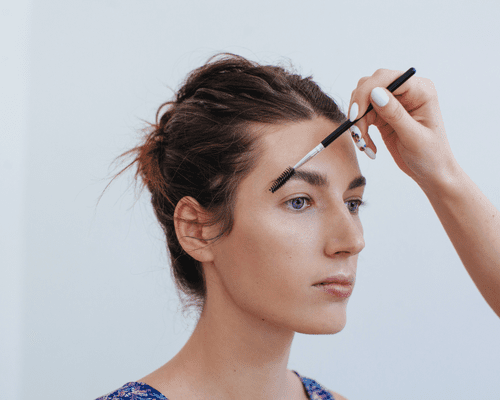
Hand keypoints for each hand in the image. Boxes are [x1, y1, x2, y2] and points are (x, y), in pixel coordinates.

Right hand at [348, 69, 458, 191]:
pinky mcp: (382, 115)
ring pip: (362, 101)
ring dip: (358, 123)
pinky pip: (362, 115)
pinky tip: (368, 146)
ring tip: (364, 144)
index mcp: (420, 90)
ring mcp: (393, 102)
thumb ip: (395, 114)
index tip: (355, 115)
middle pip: (370, 85)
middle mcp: (406, 91)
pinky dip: (360, 130)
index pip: (387, 78)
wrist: (431, 173)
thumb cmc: (431, 156)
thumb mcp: (414, 137)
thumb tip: (375, 93)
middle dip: (359, 109)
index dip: (366, 93)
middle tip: (357, 133)